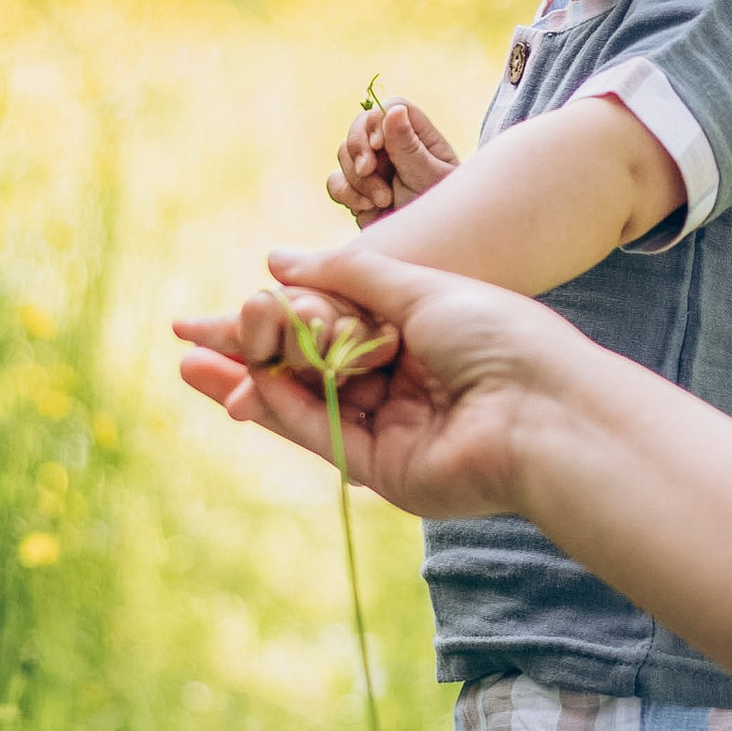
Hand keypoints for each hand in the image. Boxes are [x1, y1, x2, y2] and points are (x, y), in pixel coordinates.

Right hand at [175, 240, 582, 523]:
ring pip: (305, 402)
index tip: (230, 299)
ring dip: (249, 382)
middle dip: (250, 352)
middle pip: (309, 366)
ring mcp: (392, 431)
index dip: (280, 314)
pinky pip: (320, 435)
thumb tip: (275, 258)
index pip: (332, 324)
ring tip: (190, 363)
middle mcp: (402, 385)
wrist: (545, 410)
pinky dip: (280, 410)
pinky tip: (241, 388)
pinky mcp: (385, 472)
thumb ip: (346, 276)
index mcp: (418, 336)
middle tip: (186, 338)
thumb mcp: (418, 286)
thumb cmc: (500, 337)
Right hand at [329, 91, 459, 222]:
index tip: (378, 146)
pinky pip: (335, 182)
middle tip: (369, 172)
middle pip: (359, 127)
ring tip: (384, 200)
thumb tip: (395, 110)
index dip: (376, 123)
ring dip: (358, 179)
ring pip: (343, 155)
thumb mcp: (429, 177)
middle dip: (359, 151)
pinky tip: (367, 208)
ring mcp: (372, 168)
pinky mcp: (356, 191)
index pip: (388, 109)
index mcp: (417, 136)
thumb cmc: (442, 212)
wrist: (429, 249)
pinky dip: (346, 194)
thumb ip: (409, 147)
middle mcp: (392, 148)